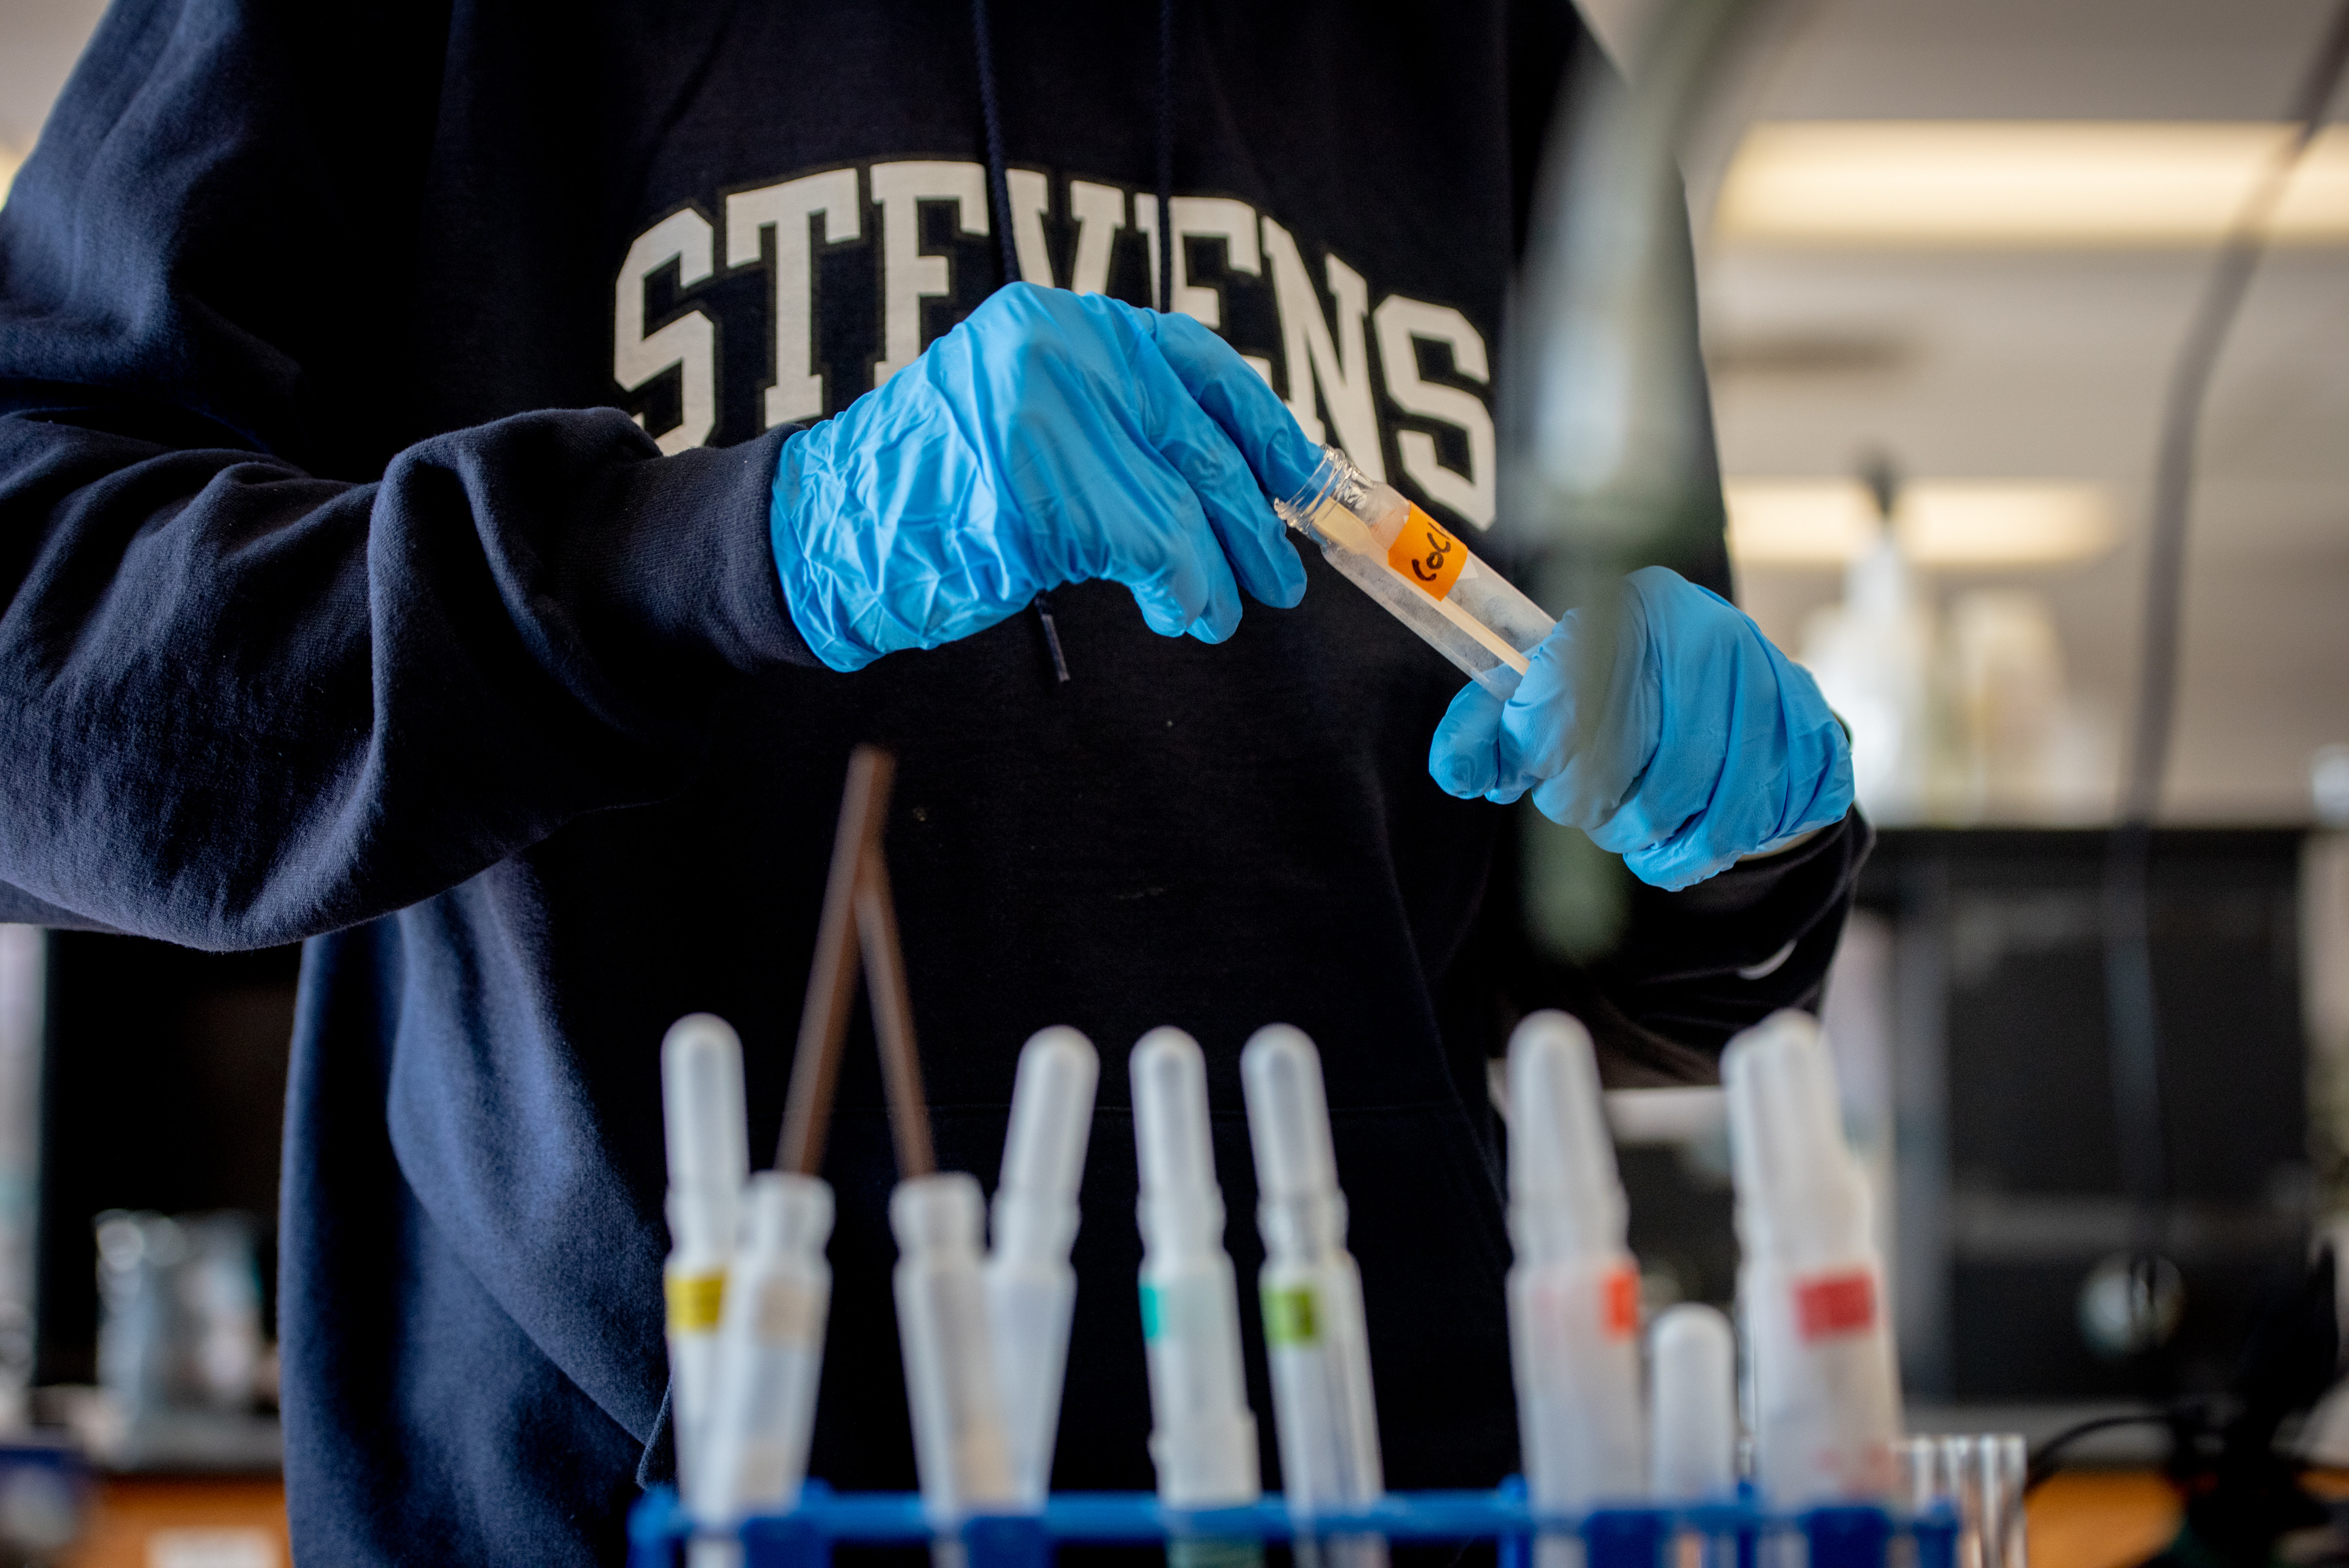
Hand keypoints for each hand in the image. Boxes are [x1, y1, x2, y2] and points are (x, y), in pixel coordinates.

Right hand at [770, 283, 1320, 669]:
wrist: (831, 530)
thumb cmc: (938, 490)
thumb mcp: (1033, 421)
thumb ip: (1121, 424)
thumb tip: (1239, 475)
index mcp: (1060, 323)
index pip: (1196, 363)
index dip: (1263, 427)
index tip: (1304, 480)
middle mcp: (1057, 352)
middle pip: (1200, 440)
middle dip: (1252, 520)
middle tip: (1280, 576)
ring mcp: (1044, 419)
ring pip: (1181, 504)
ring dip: (1213, 574)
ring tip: (1213, 613)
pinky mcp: (1037, 493)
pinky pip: (1150, 549)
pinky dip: (1181, 590)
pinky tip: (1179, 613)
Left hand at [1427, 566, 1851, 890]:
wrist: (1700, 675)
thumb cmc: (1602, 694)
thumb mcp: (1532, 702)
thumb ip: (1487, 734)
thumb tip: (1456, 774)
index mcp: (1637, 609)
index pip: (1609, 712)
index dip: (1580, 780)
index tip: (1563, 801)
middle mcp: (1717, 632)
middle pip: (1681, 767)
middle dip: (1630, 823)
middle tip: (1605, 831)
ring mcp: (1779, 676)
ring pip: (1737, 805)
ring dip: (1684, 850)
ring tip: (1648, 848)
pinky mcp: (1820, 724)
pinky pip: (1789, 811)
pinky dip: (1741, 844)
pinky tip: (1706, 834)